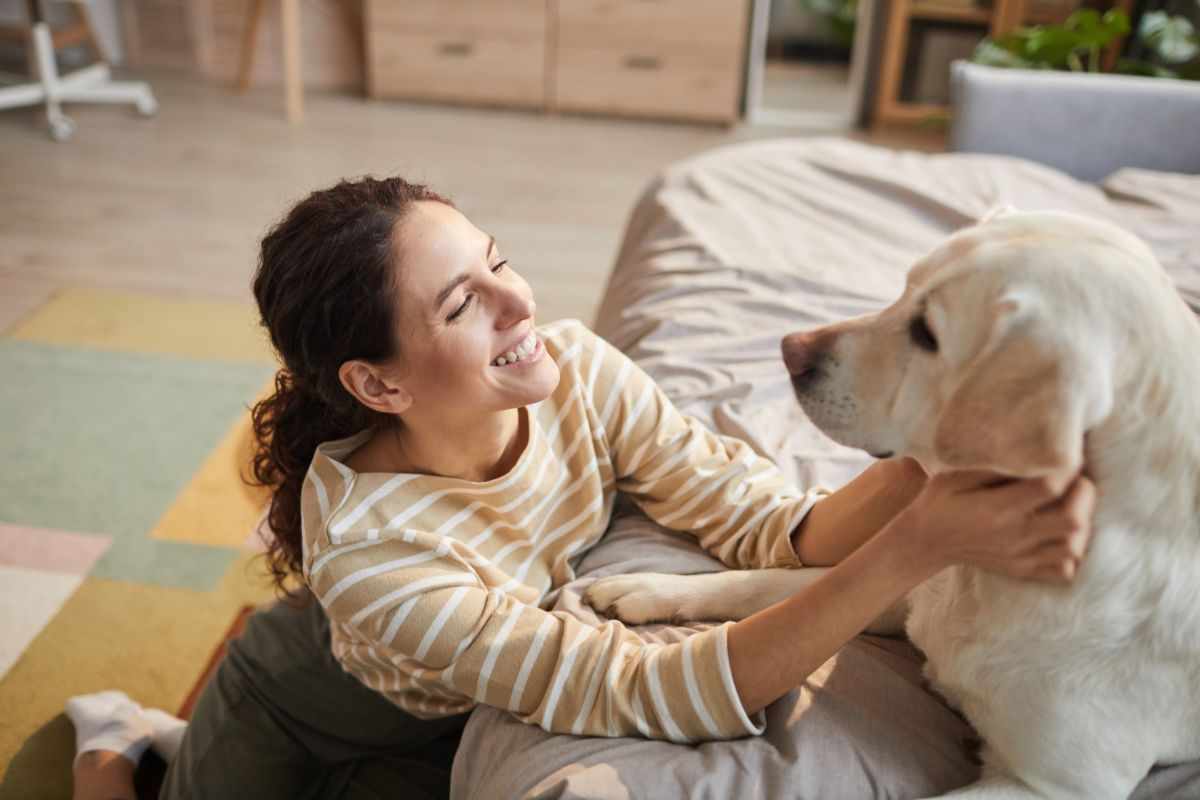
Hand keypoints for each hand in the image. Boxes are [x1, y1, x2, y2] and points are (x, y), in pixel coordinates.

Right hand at [894, 470, 1095, 582]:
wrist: (924, 542)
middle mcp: (1013, 535)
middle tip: (1076, 483)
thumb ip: (991, 464)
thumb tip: (1028, 449)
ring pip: (1073, 547)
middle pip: (1072, 521)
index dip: (1068, 468)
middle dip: (1084, 497)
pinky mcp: (1021, 570)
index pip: (1049, 486)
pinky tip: (1060, 535)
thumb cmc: (939, 501)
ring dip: (1081, 525)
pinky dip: (1070, 553)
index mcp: (997, 507)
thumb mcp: (955, 473)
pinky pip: (1063, 570)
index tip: (1067, 456)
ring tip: (1070, 507)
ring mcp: (1019, 556)